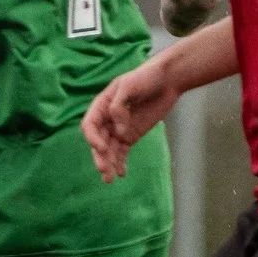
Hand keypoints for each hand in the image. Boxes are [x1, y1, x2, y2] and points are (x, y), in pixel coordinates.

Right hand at [82, 63, 178, 180]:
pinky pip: (121, 152)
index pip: (90, 125)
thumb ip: (119, 105)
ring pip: (109, 150)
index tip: (102, 148)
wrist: (167, 80)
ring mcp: (118, 129)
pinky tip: (121, 173)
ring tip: (110, 178)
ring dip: (108, 163)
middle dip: (100, 156)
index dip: (92, 138)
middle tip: (104, 170)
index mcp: (101, 105)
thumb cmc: (146, 77)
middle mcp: (107, 120)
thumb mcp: (130, 86)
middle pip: (98, 141)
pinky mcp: (130, 136)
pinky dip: (120, 163)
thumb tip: (117, 127)